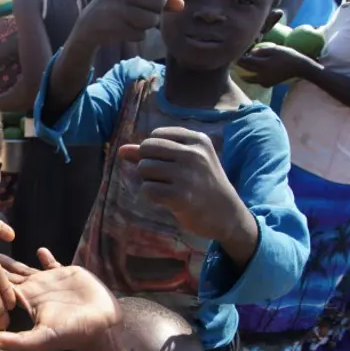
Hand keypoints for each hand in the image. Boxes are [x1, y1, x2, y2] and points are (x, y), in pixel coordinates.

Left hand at [0, 249, 120, 350]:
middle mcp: (35, 292)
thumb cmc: (72, 332)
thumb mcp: (42, 338)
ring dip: (13, 262)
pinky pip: (52, 263)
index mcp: (27, 303)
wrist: (102, 324)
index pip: (3, 290)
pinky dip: (45, 257)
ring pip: (26, 269)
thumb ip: (17, 341)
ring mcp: (50, 282)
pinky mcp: (66, 274)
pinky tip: (39, 249)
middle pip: (10, 278)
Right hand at [79, 0, 183, 43]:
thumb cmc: (118, 8)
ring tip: (130, 21)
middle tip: (138, 12)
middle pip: (159, 1)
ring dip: (145, 25)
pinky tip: (123, 29)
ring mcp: (118, 9)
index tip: (143, 4)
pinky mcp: (116, 27)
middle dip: (154, 11)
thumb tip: (181, 6)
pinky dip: (136, 35)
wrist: (87, 26)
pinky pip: (141, 34)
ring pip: (151, 20)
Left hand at [119, 127, 247, 242]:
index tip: (169, 164)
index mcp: (197, 140)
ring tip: (167, 188)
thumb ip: (152, 153)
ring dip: (149, 180)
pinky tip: (166, 199)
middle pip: (147, 149)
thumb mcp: (185, 162)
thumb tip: (122, 149)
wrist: (227, 215)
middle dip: (147, 164)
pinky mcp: (179, 196)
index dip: (153, 152)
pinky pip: (146, 189)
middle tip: (164, 178)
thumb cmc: (202, 184)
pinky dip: (151, 195)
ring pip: (144, 168)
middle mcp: (193, 154)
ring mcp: (187, 175)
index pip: (155, 135)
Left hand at [238, 44, 316, 87]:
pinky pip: (257, 82)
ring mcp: (264, 81)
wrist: (299, 68)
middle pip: (246, 71)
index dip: (238, 59)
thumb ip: (262, 51)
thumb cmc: (288, 55)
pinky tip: (251, 76)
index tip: (233, 55)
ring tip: (238, 73)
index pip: (246, 62)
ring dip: (243, 76)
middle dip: (238, 67)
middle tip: (232, 63)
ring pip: (250, 79)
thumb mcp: (275, 49)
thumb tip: (251, 52)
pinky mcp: (268, 84)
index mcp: (262, 65)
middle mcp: (261, 75)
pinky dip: (253, 79)